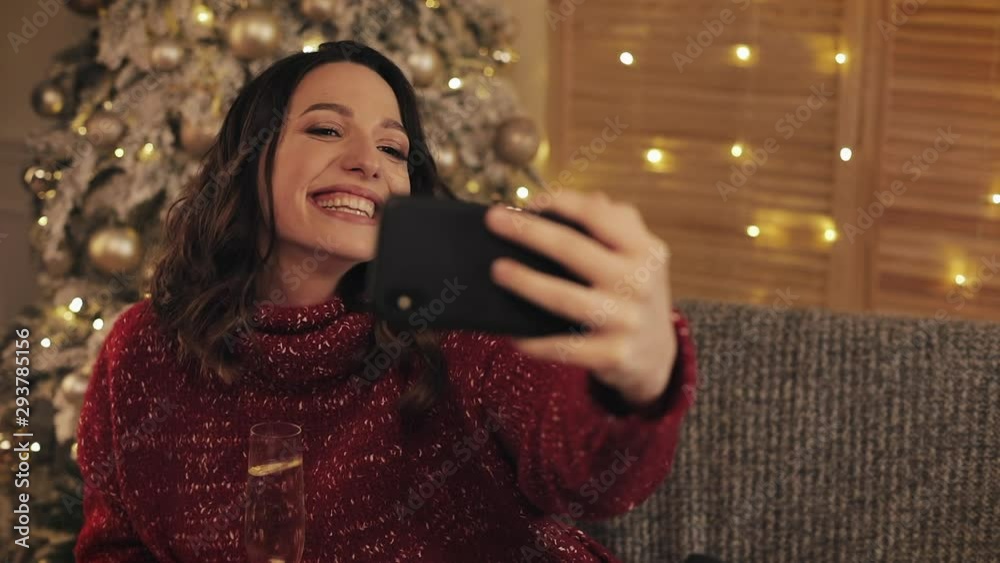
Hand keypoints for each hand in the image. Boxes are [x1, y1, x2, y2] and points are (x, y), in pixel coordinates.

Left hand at [484, 190, 676, 407]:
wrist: (657, 353)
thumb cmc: (634, 291)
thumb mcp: (639, 254)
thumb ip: (612, 220)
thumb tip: (568, 200)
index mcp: (645, 250)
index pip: (598, 215)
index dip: (560, 203)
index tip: (527, 201)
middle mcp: (638, 283)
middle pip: (572, 250)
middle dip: (528, 232)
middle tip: (493, 220)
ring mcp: (625, 321)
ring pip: (564, 298)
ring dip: (525, 282)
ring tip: (497, 270)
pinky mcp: (611, 355)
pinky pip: (562, 346)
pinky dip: (533, 341)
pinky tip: (510, 332)